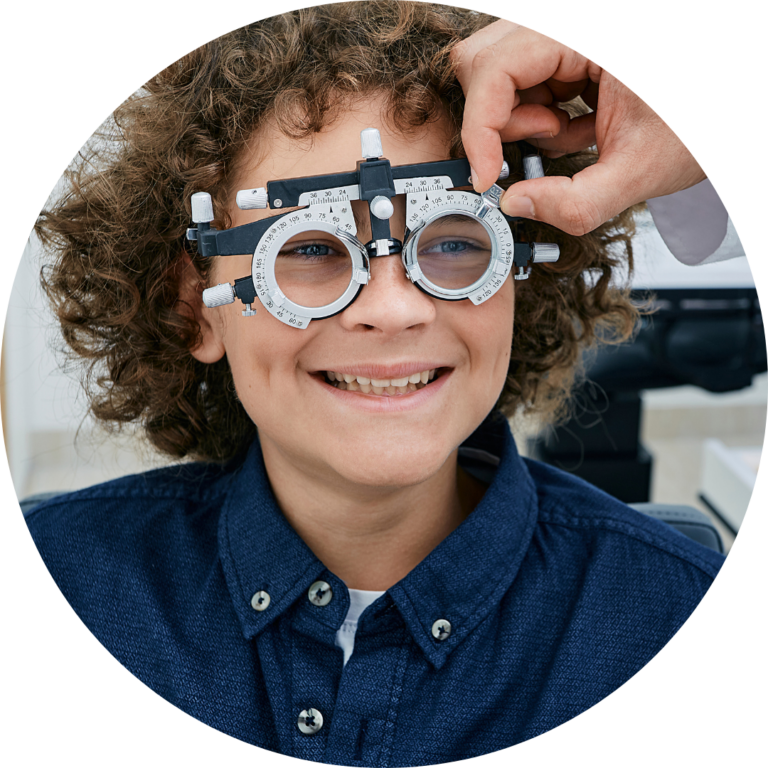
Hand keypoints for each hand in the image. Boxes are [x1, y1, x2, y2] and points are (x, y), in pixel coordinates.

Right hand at [451, 20, 706, 235]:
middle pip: (484, 61)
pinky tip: (576, 127)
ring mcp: (563, 43)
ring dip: (520, 120)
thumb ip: (576, 202)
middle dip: (497, 118)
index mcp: (584, 38)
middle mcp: (565, 31)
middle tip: (542, 140)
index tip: (486, 175)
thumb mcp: (638, 172)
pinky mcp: (565, 57)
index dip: (482, 126)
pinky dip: (537, 120)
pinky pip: (522, 87)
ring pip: (497, 78)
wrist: (706, 121)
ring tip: (567, 133)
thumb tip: (514, 204)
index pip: (497, 66)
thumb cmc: (692, 131)